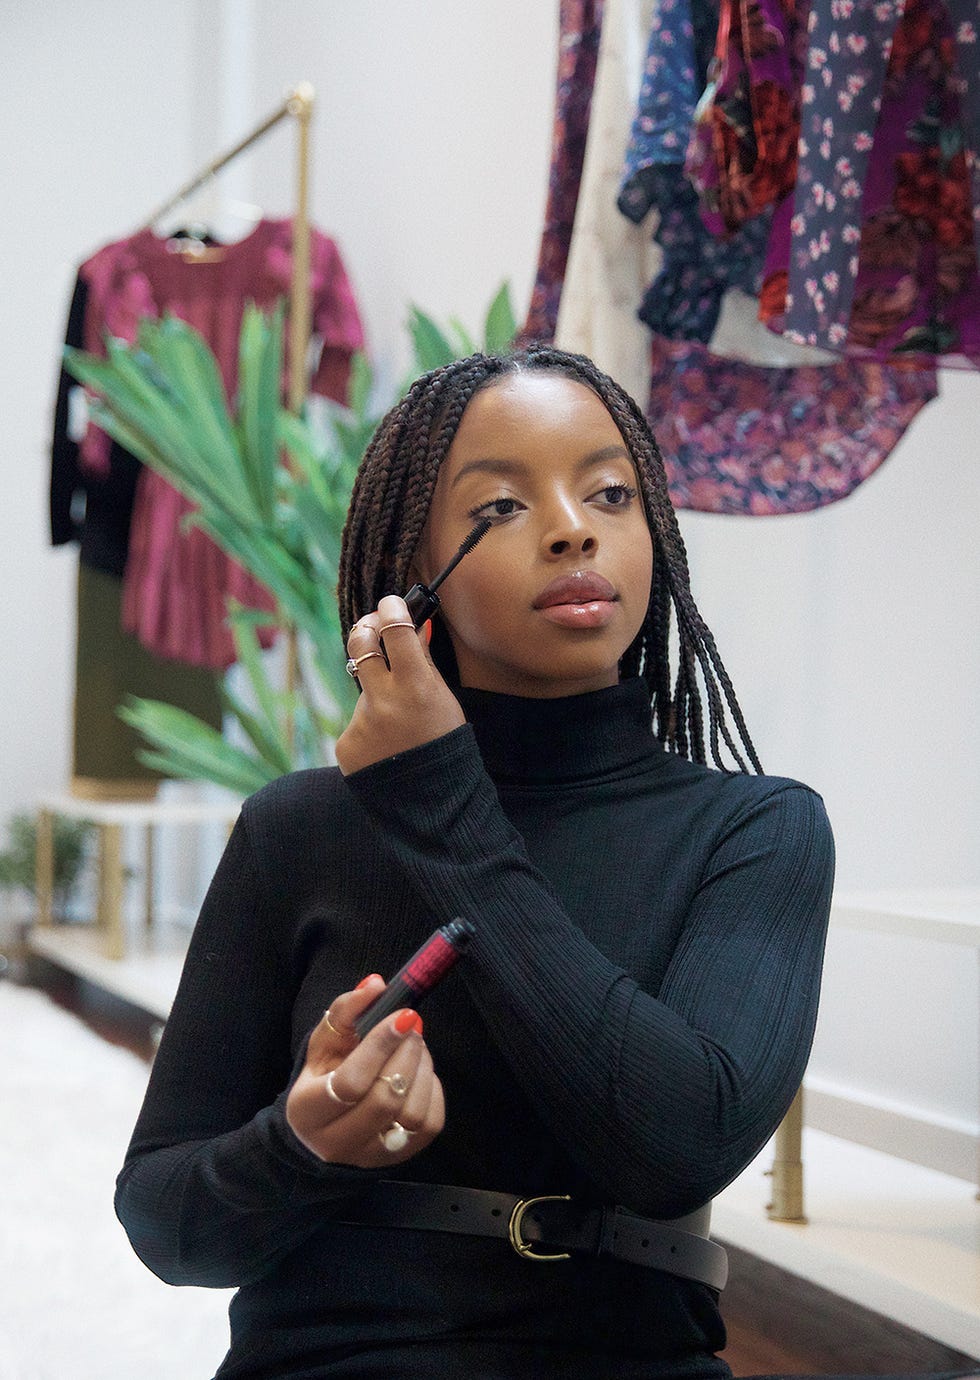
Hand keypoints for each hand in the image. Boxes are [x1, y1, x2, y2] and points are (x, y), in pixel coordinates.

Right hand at [285, 974, 444, 1167]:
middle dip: (406, 1055)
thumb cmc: (321, 1079)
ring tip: (416, 1047)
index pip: (351, 1083)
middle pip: (384, 1100)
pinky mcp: (398, 1159)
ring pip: (411, 1116)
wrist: (321, 1132)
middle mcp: (336, 1142)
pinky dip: (432, 1092)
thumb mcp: (323, 1043)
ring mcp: (370, 1155)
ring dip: (422, 1071)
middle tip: (411, 1026)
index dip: (381, 1046)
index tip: (402, 1015)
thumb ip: (346, 1010)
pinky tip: (420, 1073)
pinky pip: (429, 1126)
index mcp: (308, 1110)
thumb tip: (376, 984)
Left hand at [335, 595, 464, 775]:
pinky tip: (388, 746)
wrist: (431, 802)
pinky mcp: (346, 743)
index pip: (394, 629)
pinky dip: (371, 728)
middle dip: (367, 628)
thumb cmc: (444, 743)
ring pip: (364, 691)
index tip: (392, 604)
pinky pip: (357, 722)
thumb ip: (423, 662)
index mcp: (416, 687)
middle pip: (359, 642)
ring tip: (401, 726)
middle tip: (375, 629)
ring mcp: (361, 722)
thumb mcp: (443, 699)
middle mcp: (384, 701)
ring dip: (378, 696)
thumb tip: (415, 626)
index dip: (391, 609)